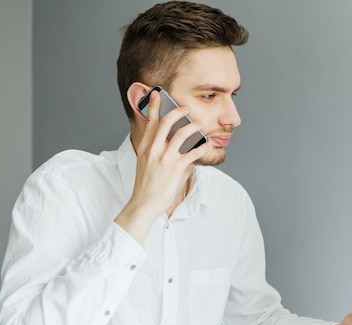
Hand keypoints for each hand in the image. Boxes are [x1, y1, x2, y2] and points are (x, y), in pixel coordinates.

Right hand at [115, 89, 210, 242]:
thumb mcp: (145, 163)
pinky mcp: (175, 169)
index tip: (157, 93)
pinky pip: (193, 153)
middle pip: (166, 122)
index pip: (150, 122)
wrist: (143, 203)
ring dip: (193, 127)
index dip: (154, 106)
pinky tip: (207, 145)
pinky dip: (202, 147)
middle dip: (178, 111)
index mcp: (145, 147)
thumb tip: (170, 142)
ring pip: (181, 134)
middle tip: (186, 108)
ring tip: (200, 125)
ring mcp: (164, 159)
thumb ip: (156, 150)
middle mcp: (153, 150)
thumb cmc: (146, 184)